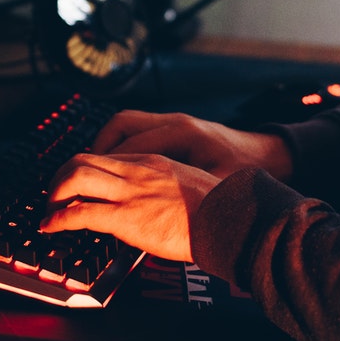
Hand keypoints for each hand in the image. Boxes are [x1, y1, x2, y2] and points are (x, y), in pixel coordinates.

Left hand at [41, 152, 218, 262]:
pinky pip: (80, 213)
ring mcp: (130, 192)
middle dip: (61, 177)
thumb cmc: (217, 211)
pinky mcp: (126, 217)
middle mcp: (137, 170)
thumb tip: (157, 207)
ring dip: (55, 194)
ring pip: (75, 177)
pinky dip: (58, 219)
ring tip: (50, 211)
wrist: (228, 219)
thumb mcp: (189, 187)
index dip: (84, 171)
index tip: (77, 187)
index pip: (106, 157)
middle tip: (55, 196)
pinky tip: (50, 227)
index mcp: (153, 162)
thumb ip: (167, 190)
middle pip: (82, 159)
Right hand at [91, 110, 293, 180]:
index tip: (82, 198)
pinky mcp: (172, 127)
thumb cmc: (243, 173)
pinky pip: (135, 129)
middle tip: (73, 185)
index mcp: (182, 136)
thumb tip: (150, 218)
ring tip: (87, 174)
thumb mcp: (214, 192)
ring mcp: (172, 123)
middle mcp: (173, 124)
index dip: (105, 171)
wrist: (266, 155)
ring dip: (102, 148)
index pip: (131, 149)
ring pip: (123, 125)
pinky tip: (112, 168)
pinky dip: (118, 145)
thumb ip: (181, 200)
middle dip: (93, 155)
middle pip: (119, 128)